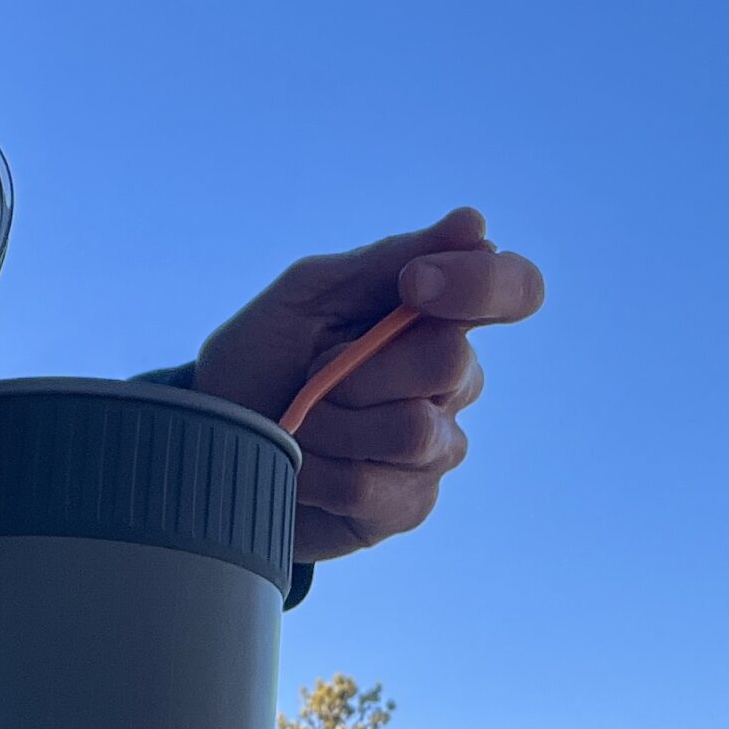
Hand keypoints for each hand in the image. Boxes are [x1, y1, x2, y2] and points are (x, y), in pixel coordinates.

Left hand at [193, 209, 544, 563]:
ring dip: (332, 421)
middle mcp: (452, 382)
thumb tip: (476, 223)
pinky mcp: (410, 505)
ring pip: (412, 431)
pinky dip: (315, 471)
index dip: (480, 284)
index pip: (514, 289)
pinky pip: (371, 486)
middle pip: (451, 363)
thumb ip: (388, 260)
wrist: (214, 441)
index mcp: (437, 317)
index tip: (413, 285)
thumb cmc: (265, 358)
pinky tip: (301, 467)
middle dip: (361, 366)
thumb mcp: (309, 293)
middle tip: (314, 373)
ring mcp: (437, 448)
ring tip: (302, 422)